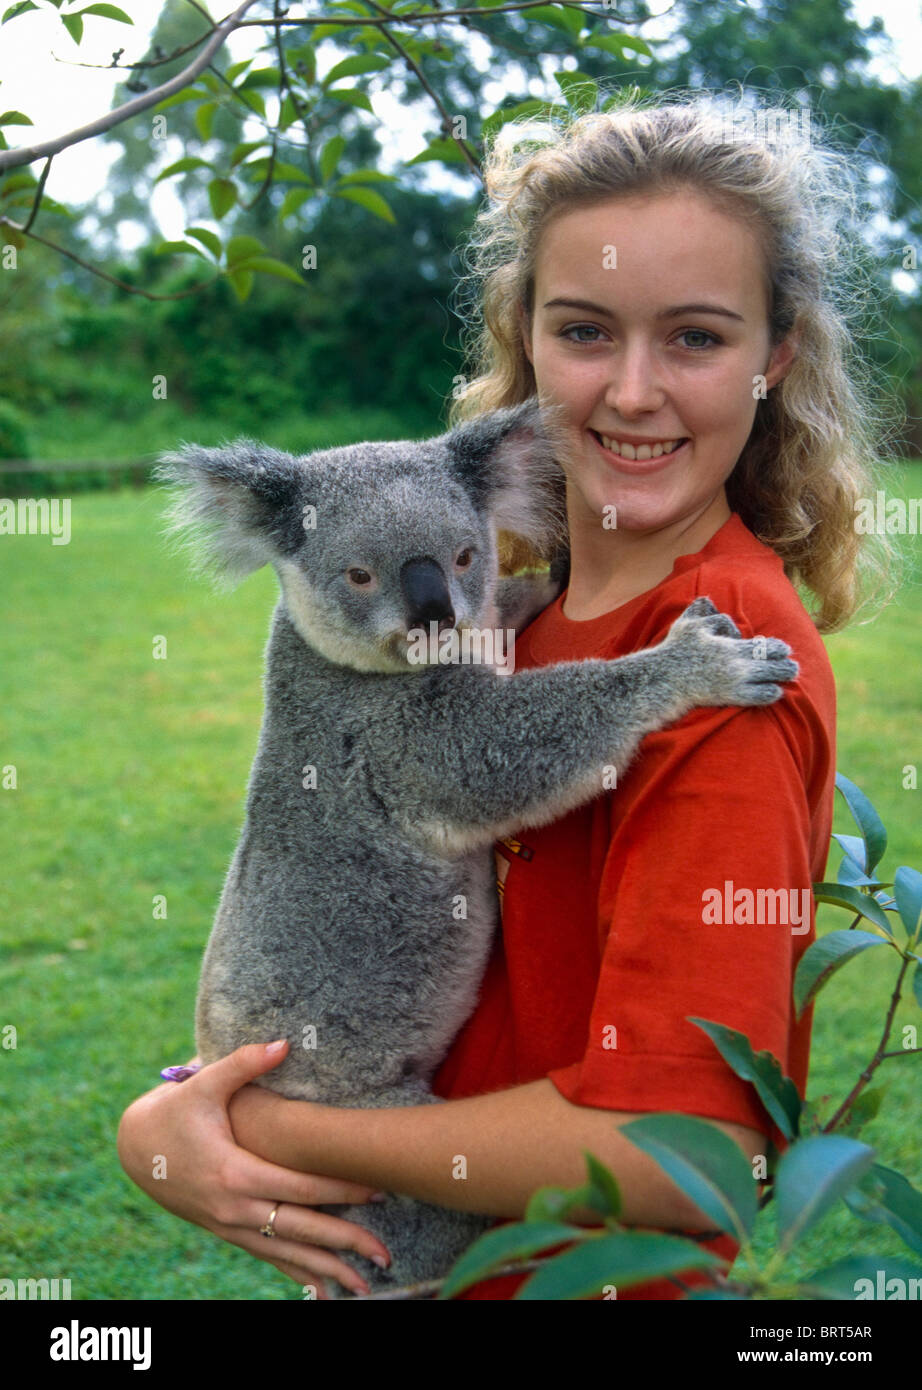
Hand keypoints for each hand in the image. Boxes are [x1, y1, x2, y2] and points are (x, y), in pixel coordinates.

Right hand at [116, 1040, 391, 1297]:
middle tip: (385, 1253)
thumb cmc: (174, 1111)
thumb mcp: (204, 1084)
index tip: (378, 1190)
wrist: (135, 1148)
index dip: (340, 1188)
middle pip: (300, 1229)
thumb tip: (284, 1043)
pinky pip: (268, 1257)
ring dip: (326, 1270)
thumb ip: (244, 1064)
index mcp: (234, 1173)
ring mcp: (230, 1225)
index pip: (299, 1186)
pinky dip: (296, 1274)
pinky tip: (322, 1292)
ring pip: (285, 1254)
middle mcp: (234, 1208)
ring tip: (365, 1288)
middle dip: (344, 1242)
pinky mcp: (227, 1231)